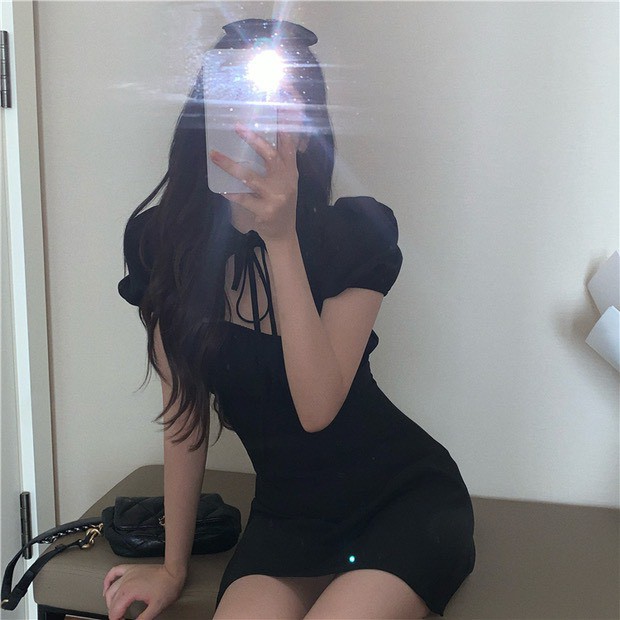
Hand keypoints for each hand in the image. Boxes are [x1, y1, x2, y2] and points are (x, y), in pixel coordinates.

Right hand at [102, 563, 185, 619]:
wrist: (173, 572)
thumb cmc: (167, 587)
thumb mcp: (155, 608)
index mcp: (129, 592)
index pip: (115, 611)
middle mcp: (126, 582)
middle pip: (112, 602)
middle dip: (114, 613)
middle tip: (121, 618)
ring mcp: (128, 574)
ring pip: (110, 590)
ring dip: (110, 602)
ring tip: (115, 610)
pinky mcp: (131, 569)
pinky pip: (114, 572)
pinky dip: (107, 581)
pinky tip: (106, 589)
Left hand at [209, 121, 300, 243]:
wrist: (282, 233)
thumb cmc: (280, 203)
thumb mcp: (286, 181)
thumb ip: (279, 163)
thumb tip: (258, 138)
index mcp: (291, 171)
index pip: (289, 143)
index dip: (283, 124)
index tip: (277, 105)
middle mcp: (286, 181)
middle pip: (270, 155)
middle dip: (253, 140)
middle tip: (236, 126)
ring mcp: (276, 196)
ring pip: (250, 177)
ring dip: (230, 165)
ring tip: (214, 155)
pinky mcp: (265, 211)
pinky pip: (244, 199)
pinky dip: (231, 193)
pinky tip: (221, 189)